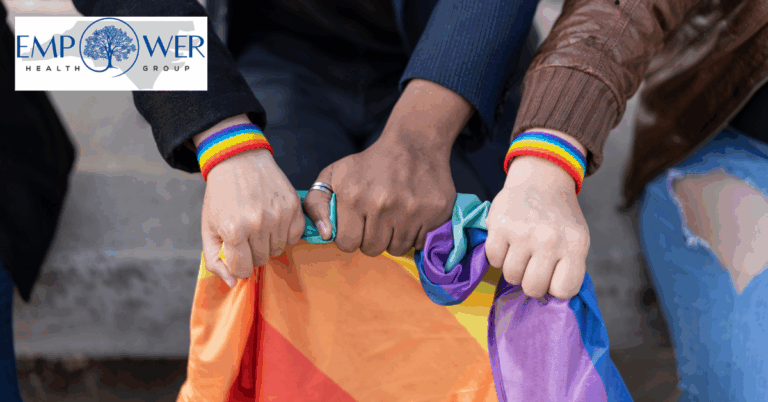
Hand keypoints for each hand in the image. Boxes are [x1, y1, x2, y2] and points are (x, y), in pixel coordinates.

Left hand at [195, 116, 304, 286]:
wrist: (239, 160)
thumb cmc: (221, 195)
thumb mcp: (208, 227)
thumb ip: (214, 259)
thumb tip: (232, 282)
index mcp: (234, 230)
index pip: (243, 270)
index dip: (238, 264)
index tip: (236, 251)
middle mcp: (258, 224)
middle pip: (262, 261)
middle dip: (252, 252)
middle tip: (246, 233)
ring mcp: (279, 215)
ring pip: (278, 250)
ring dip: (268, 242)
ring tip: (259, 223)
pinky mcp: (294, 207)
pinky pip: (294, 237)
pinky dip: (285, 233)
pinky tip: (273, 219)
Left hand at [303, 79, 473, 255]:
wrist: (414, 144)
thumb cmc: (369, 164)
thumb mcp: (334, 175)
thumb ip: (316, 204)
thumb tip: (325, 234)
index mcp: (354, 196)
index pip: (347, 243)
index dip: (351, 236)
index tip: (357, 224)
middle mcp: (382, 204)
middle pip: (373, 249)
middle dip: (372, 238)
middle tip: (377, 219)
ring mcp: (411, 210)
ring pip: (397, 249)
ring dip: (394, 237)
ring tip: (395, 216)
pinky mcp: (435, 212)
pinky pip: (419, 243)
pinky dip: (414, 234)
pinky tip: (411, 215)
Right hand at [485, 131, 590, 299]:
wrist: (541, 180)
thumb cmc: (559, 217)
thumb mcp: (577, 240)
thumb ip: (569, 268)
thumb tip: (552, 302)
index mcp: (575, 245)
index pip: (564, 290)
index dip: (555, 288)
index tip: (552, 276)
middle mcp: (550, 240)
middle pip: (534, 289)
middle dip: (531, 282)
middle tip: (533, 266)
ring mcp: (523, 233)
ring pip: (511, 276)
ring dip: (514, 269)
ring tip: (520, 252)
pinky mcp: (500, 226)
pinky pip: (493, 260)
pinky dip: (497, 256)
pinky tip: (507, 243)